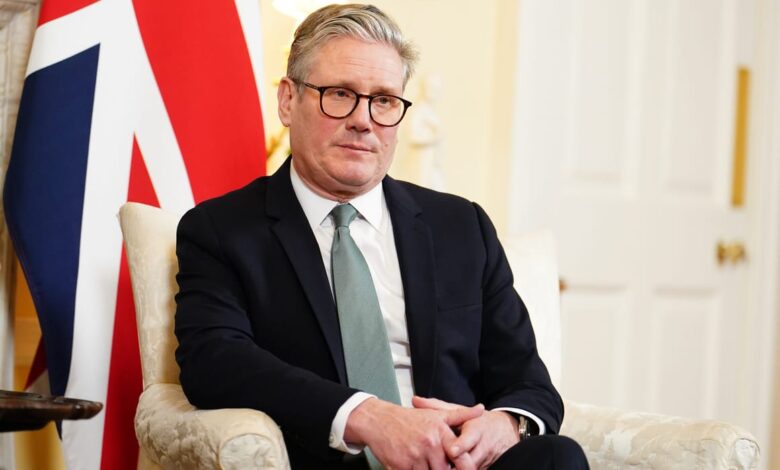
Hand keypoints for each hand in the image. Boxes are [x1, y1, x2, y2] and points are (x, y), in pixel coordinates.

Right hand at [344, 397, 483, 469]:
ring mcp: (415, 456)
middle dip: (444, 469)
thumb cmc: (409, 419)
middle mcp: (429, 444)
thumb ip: (461, 415)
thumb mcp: (436, 415)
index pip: (461, 458)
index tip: (468, 469)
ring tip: (425, 462)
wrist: (379, 421)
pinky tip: (414, 465)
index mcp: (440, 433)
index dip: (466, 468)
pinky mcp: (401, 466)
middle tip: (437, 462)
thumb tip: (481, 410)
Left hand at [412, 396, 519, 469]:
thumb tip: (415, 400)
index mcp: (475, 429)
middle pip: (469, 460)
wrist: (504, 431)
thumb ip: (437, 407)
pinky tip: (446, 469)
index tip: (452, 450)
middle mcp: (483, 446)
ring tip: (438, 467)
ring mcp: (485, 460)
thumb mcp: (459, 411)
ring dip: (456, 469)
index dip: (461, 445)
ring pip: (470, 469)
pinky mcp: (486, 469)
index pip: (469, 438)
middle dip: (455, 464)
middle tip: (439, 465)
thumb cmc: (475, 421)